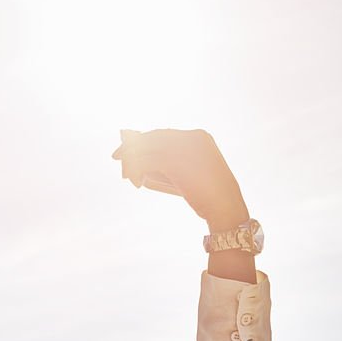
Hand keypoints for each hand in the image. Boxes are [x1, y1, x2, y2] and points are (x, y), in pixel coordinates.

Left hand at [112, 128, 248, 226]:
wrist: (224, 206)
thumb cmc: (206, 196)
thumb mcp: (188, 176)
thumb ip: (167, 166)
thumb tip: (139, 165)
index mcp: (198, 137)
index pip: (164, 134)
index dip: (145, 139)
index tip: (130, 147)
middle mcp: (191, 137)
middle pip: (153, 136)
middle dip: (133, 146)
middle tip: (117, 157)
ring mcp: (184, 147)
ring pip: (148, 148)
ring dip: (133, 161)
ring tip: (127, 174)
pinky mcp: (175, 161)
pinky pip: (148, 161)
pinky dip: (138, 170)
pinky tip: (135, 181)